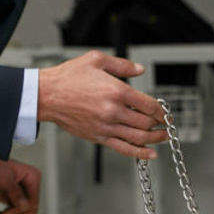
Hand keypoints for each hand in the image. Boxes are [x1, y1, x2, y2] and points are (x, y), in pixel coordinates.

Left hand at [0, 152, 40, 213]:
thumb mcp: (3, 177)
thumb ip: (15, 192)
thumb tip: (25, 205)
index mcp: (32, 178)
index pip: (32, 202)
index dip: (20, 210)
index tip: (5, 213)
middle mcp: (30, 187)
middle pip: (29, 211)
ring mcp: (22, 194)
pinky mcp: (13, 199)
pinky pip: (12, 213)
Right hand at [37, 51, 167, 158]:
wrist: (47, 95)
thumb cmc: (69, 77)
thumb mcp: (96, 60)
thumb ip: (121, 65)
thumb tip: (140, 69)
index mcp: (116, 91)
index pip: (149, 105)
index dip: (162, 111)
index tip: (165, 113)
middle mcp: (113, 111)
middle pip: (146, 123)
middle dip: (160, 124)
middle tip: (166, 124)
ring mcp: (106, 126)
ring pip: (139, 137)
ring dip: (156, 139)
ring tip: (164, 137)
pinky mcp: (99, 137)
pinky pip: (124, 148)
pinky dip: (140, 153)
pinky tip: (151, 154)